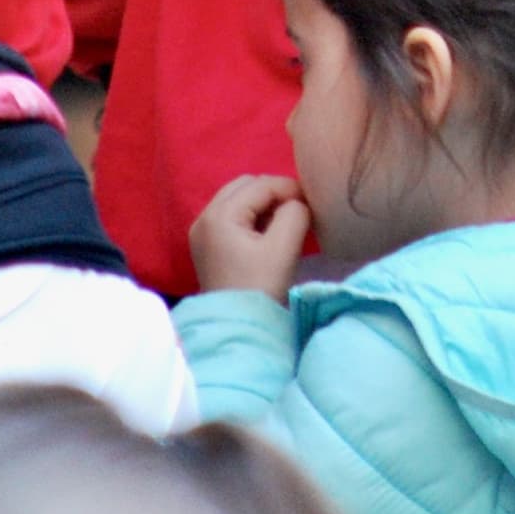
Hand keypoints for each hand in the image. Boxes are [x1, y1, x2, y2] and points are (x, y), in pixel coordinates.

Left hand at [189, 174, 313, 300]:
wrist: (236, 328)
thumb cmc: (259, 288)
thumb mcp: (282, 248)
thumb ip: (294, 214)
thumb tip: (298, 203)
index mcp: (219, 215)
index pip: (260, 185)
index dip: (289, 188)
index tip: (312, 203)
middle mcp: (204, 218)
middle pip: (244, 186)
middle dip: (273, 192)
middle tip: (298, 210)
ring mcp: (202, 232)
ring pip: (237, 200)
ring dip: (263, 204)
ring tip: (286, 221)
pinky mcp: (206, 246)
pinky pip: (232, 217)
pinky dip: (252, 217)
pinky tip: (269, 233)